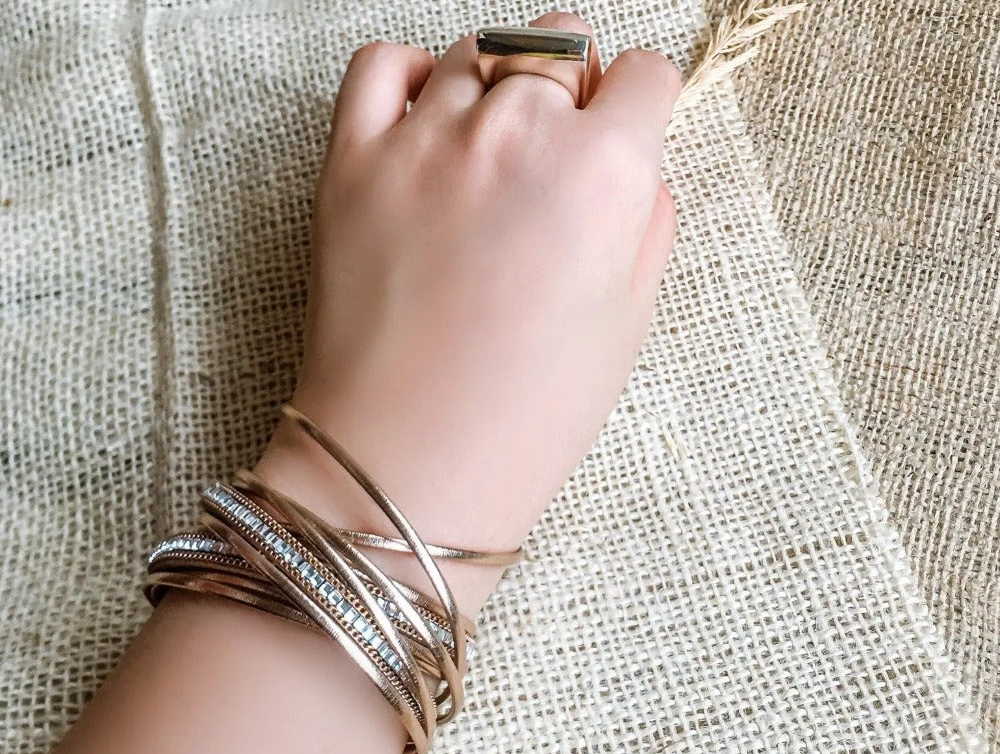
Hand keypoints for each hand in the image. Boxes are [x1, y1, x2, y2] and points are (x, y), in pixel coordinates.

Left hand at [255, 13, 680, 590]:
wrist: (409, 465)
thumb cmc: (529, 412)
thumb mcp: (630, 322)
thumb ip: (647, 222)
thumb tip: (639, 169)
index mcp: (603, 171)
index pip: (646, 75)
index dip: (646, 106)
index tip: (631, 132)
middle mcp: (517, 131)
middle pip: (563, 41)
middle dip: (579, 84)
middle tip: (566, 148)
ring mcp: (426, 138)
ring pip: (481, 48)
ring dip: (504, 80)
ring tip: (499, 144)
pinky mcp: (352, 159)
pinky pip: (381, 64)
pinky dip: (410, 72)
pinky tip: (429, 114)